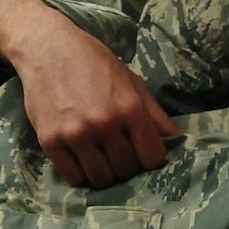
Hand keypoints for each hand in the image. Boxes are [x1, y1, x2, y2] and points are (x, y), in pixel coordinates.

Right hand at [14, 23, 182, 186]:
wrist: (48, 49)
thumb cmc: (95, 64)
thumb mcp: (132, 83)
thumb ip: (155, 115)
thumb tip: (181, 139)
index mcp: (130, 108)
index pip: (152, 158)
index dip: (150, 158)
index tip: (142, 152)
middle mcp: (104, 124)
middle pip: (126, 170)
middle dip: (127, 166)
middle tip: (118, 153)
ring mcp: (76, 134)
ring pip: (101, 179)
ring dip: (104, 173)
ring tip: (100, 157)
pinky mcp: (50, 141)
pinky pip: (73, 177)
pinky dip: (79, 173)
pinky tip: (80, 157)